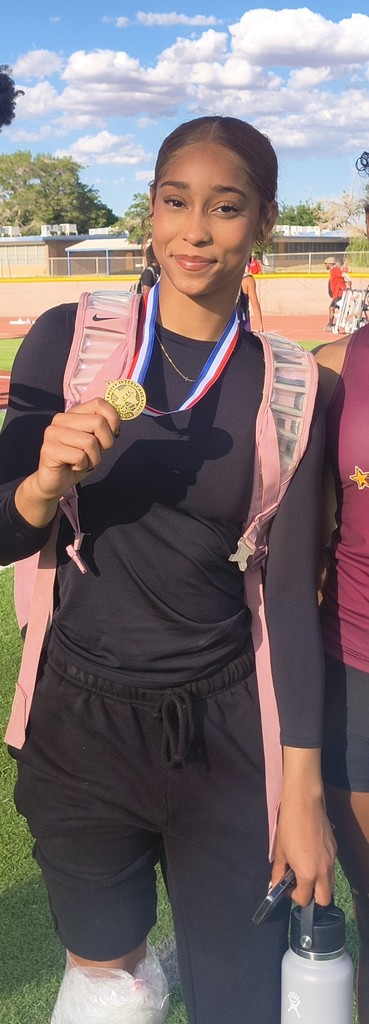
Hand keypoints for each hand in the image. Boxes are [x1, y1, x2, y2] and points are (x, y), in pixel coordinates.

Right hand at [15, 398, 119, 526]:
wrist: (54, 482)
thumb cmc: (77, 461)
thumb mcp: (96, 442)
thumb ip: (103, 428)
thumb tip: (116, 421)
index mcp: (72, 414)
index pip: (98, 403)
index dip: (112, 419)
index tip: (108, 435)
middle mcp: (60, 419)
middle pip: (98, 422)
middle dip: (105, 443)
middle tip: (93, 453)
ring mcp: (52, 433)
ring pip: (90, 442)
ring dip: (93, 458)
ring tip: (81, 462)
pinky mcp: (49, 449)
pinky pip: (79, 457)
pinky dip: (82, 466)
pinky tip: (72, 466)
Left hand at [271, 749, 336, 906]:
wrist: (304, 802)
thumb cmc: (289, 825)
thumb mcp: (280, 852)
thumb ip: (278, 872)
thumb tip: (275, 885)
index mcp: (308, 873)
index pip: (304, 899)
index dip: (293, 896)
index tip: (287, 887)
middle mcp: (324, 871)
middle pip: (324, 899)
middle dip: (312, 897)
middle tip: (299, 884)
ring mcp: (331, 860)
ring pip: (330, 884)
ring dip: (319, 884)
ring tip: (304, 869)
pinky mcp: (334, 849)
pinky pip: (331, 868)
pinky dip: (322, 869)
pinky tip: (311, 855)